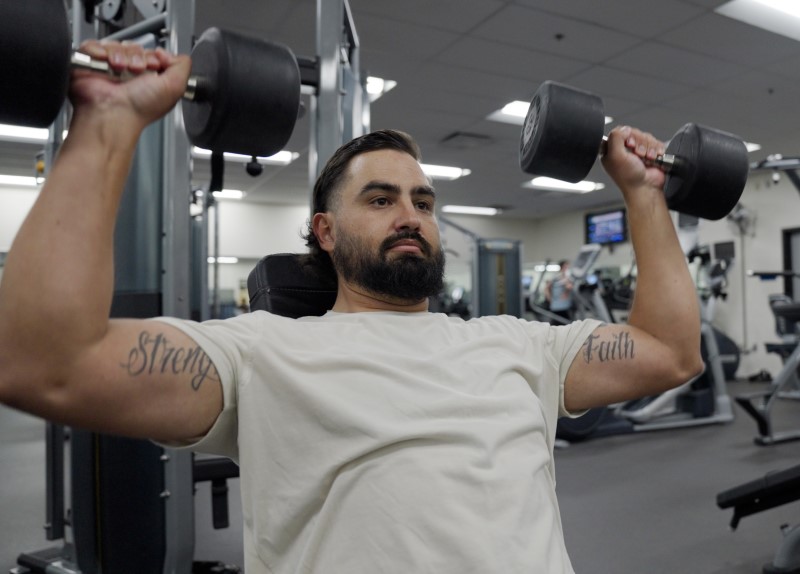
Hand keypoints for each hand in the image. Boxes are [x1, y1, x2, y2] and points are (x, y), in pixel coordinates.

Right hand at [69, 40, 191, 130]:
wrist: (115, 113)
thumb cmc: (141, 108)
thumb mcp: (176, 87)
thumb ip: (182, 66)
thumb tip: (167, 53)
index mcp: (148, 79)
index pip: (150, 52)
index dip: (153, 56)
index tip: (154, 66)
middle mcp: (129, 74)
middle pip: (133, 47)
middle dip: (137, 56)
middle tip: (137, 70)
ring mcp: (108, 69)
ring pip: (115, 45)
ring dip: (120, 55)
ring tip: (121, 69)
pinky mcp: (89, 65)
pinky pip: (93, 46)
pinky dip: (100, 51)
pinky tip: (106, 64)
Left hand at [601, 126, 666, 198]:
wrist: (646, 188)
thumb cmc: (629, 177)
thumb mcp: (615, 156)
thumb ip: (615, 138)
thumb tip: (624, 129)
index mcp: (611, 151)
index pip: (619, 131)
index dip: (626, 136)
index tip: (629, 145)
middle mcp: (623, 150)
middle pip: (634, 133)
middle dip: (639, 143)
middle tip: (639, 154)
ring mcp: (637, 152)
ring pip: (646, 137)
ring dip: (649, 147)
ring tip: (647, 159)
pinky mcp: (650, 153)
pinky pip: (655, 142)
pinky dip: (656, 150)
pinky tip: (653, 159)